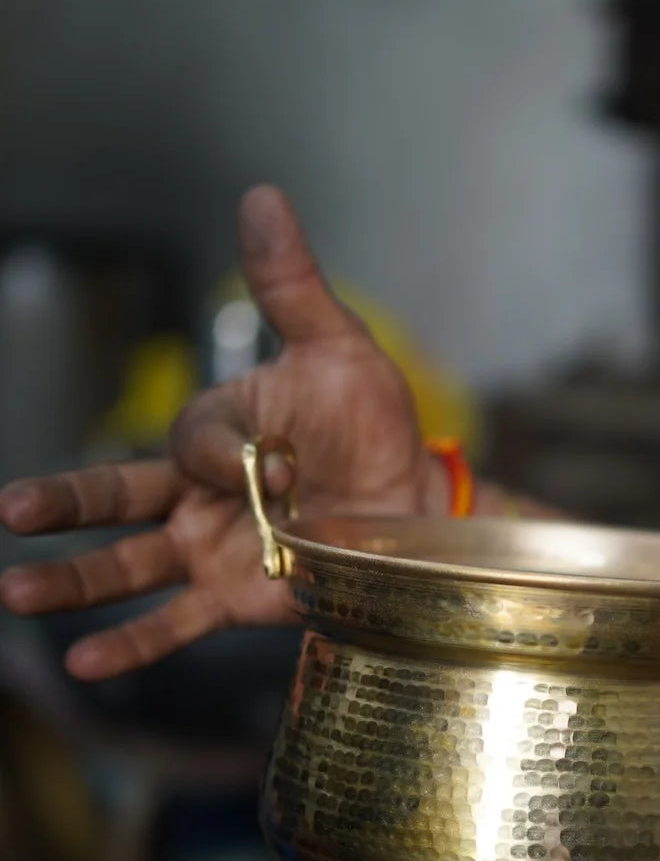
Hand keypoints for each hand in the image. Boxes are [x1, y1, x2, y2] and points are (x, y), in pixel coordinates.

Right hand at [0, 186, 443, 680]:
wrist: (417, 505)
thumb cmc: (376, 426)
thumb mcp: (338, 351)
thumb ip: (290, 288)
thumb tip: (261, 197)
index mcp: (219, 431)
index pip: (190, 441)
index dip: (224, 455)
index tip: (273, 465)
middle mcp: (200, 492)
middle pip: (117, 497)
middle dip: (65, 504)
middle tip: (10, 512)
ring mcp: (213, 548)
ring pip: (130, 566)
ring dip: (75, 581)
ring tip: (16, 595)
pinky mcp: (236, 598)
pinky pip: (176, 622)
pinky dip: (134, 643)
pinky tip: (87, 663)